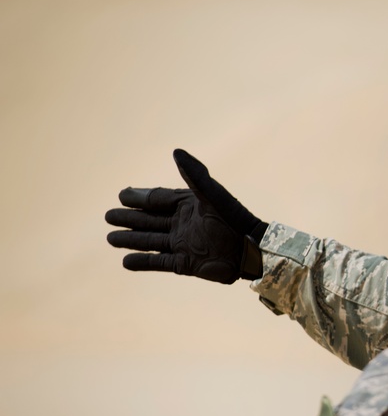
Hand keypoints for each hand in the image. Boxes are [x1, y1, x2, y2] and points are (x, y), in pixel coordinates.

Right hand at [105, 149, 267, 283]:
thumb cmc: (234, 219)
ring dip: (131, 239)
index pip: (157, 201)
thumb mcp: (212, 195)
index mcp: (188, 206)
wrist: (251, 250)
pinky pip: (159, 263)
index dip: (139, 198)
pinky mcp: (185, 264)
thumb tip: (176, 151)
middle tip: (108, 216)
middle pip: (150, 221)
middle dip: (129, 219)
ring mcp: (183, 244)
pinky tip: (125, 262)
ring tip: (111, 238)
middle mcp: (182, 224)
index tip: (122, 195)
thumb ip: (194, 175)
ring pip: (151, 241)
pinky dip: (142, 262)